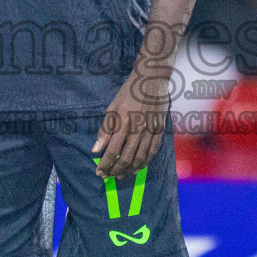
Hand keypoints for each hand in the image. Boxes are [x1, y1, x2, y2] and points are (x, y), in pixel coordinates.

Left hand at [93, 65, 171, 179]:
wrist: (152, 79)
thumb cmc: (129, 92)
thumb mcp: (112, 107)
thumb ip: (105, 130)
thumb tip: (96, 150)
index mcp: (124, 122)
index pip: (113, 151)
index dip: (105, 165)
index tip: (99, 172)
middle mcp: (138, 129)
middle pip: (127, 158)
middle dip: (116, 171)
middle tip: (108, 177)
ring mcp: (151, 131)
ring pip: (141, 158)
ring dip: (130, 170)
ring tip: (121, 176)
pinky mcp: (160, 130)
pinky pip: (152, 152)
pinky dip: (144, 162)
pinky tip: (137, 167)